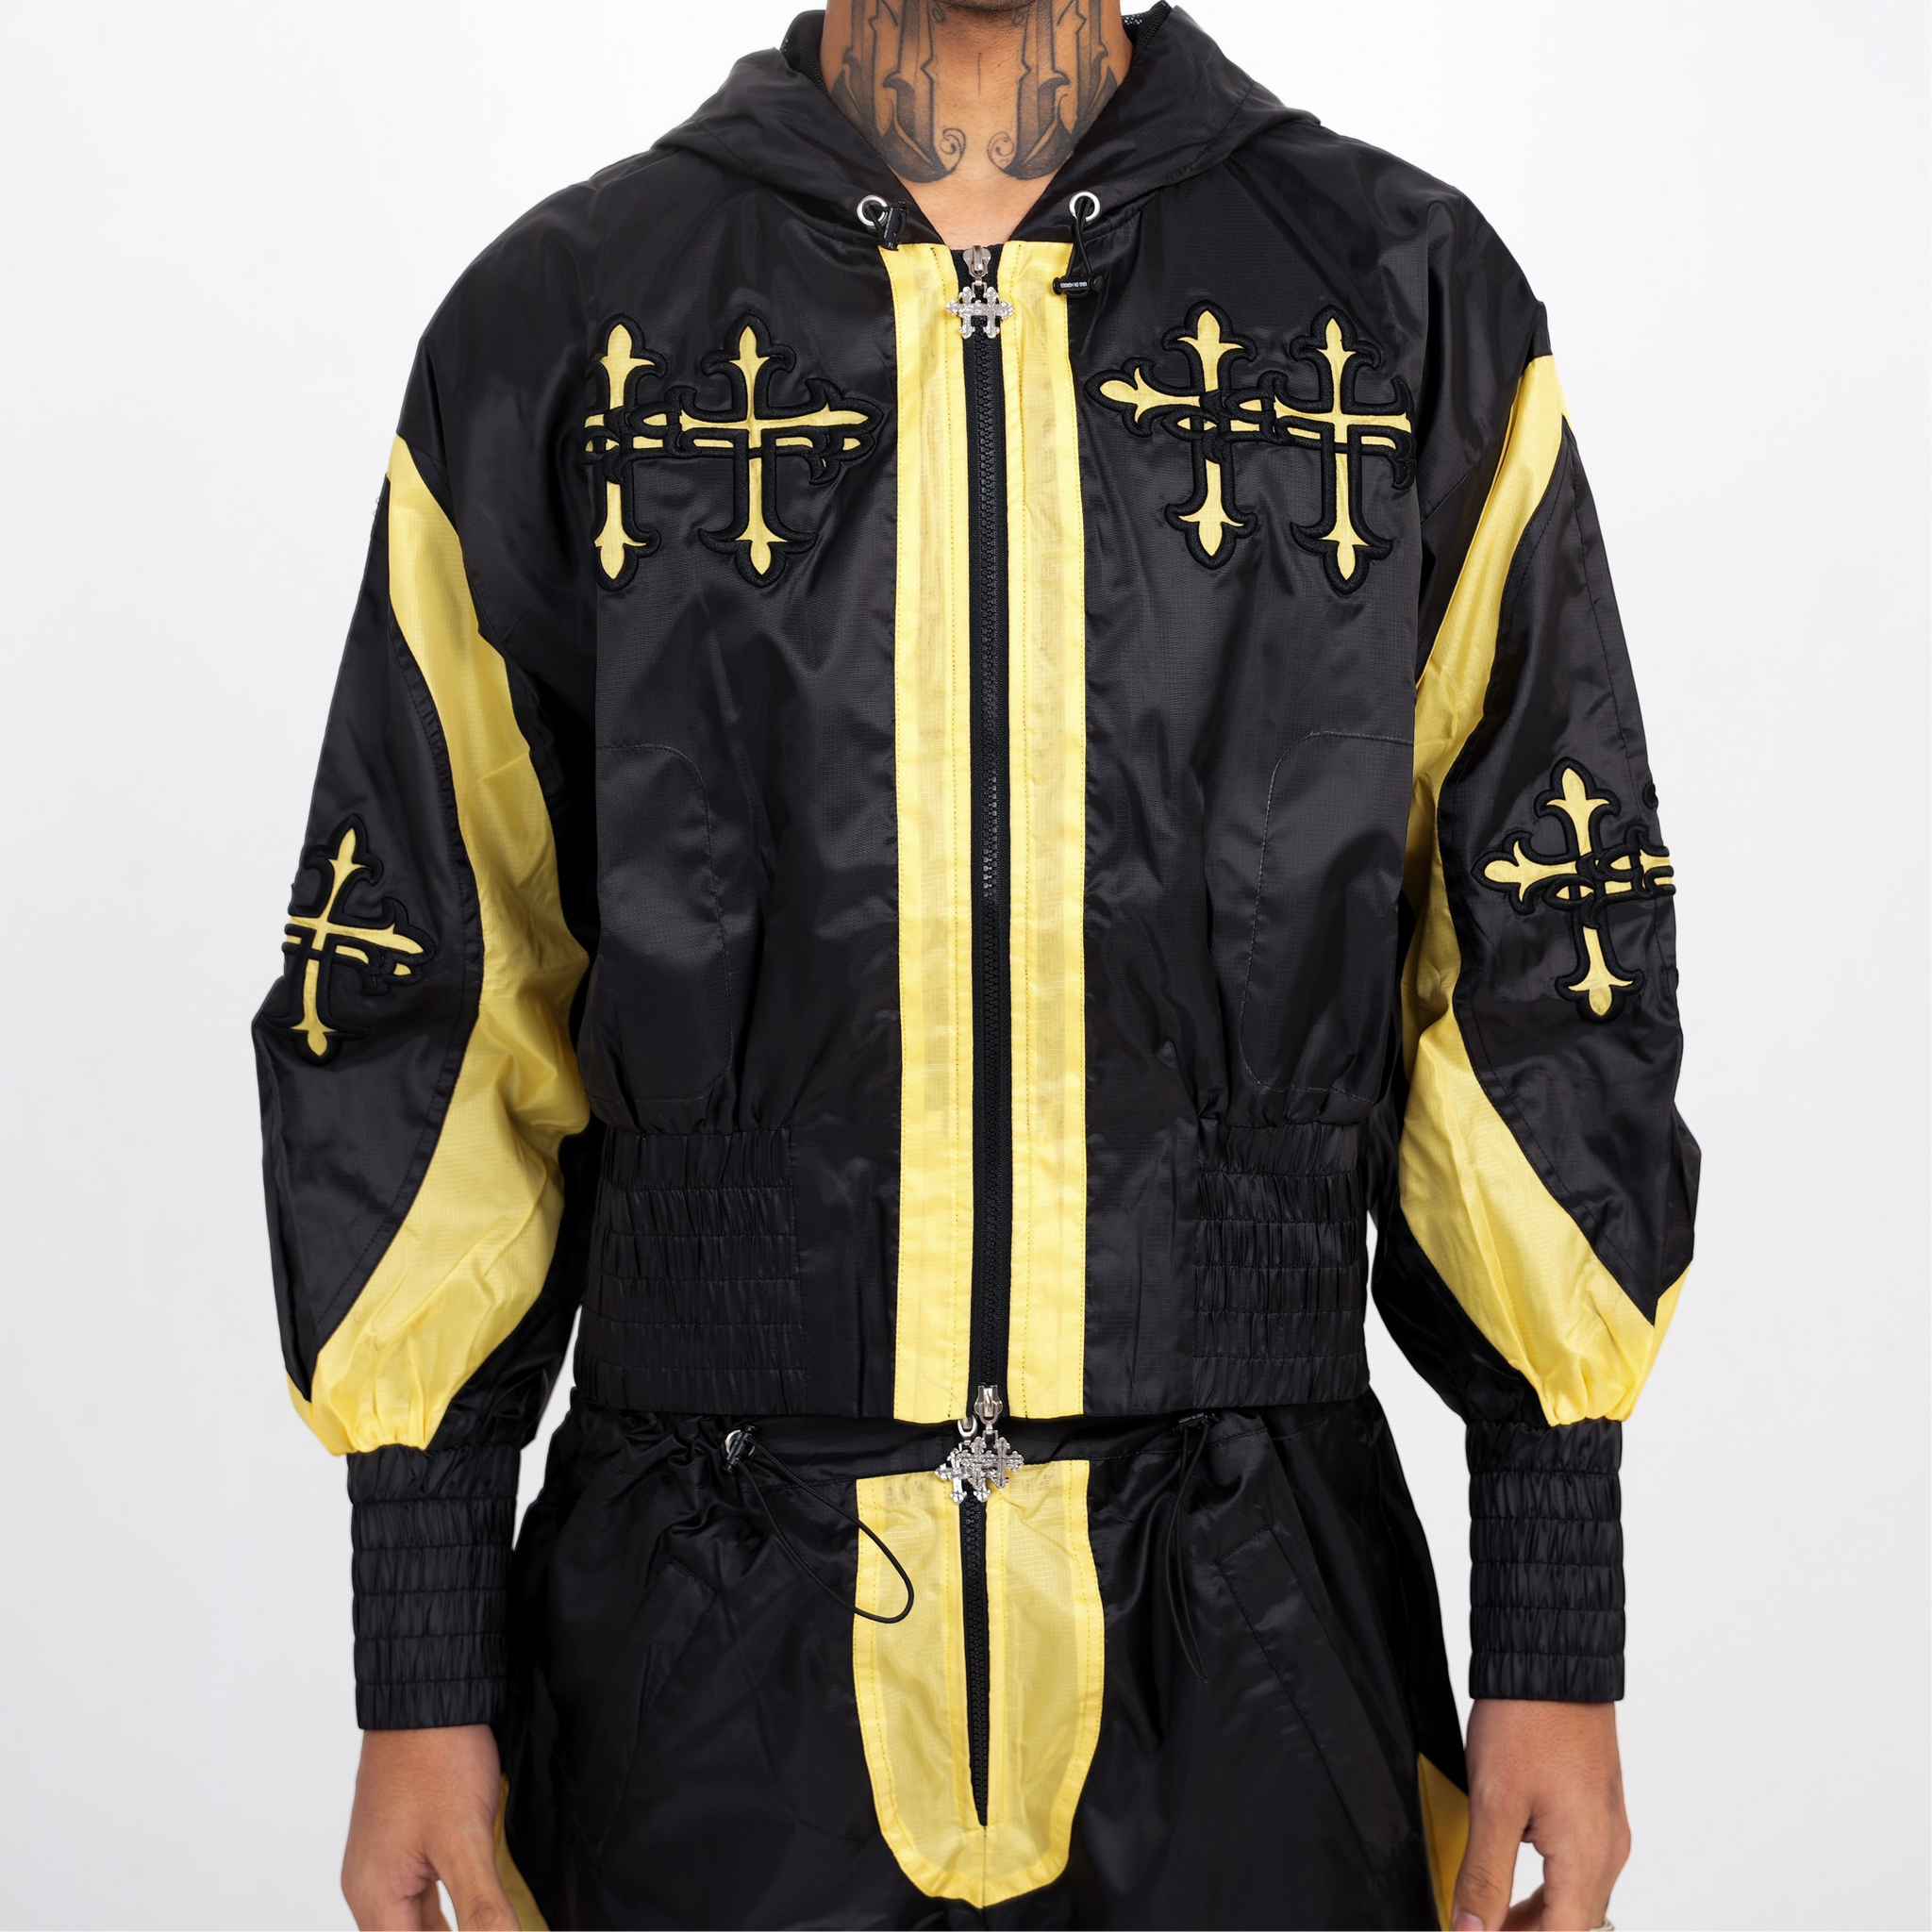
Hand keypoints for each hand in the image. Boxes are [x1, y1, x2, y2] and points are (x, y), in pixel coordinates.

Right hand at [341, 1725, 518, 1931]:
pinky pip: (416, 1898)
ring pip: (412, 1924)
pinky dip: (442, 1916)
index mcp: (375, 1897)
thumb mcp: (465, 1840)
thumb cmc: (436, 1759)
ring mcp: (381, 1863)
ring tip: (485, 1927)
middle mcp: (369, 1886)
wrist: (425, 1695)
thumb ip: (481, 1908)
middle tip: (492, 1928)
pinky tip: (470, 1918)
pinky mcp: (399, 1843)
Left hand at [1451, 1698, 1628, 1931]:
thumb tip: (1472, 1930)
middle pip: (1572, 1925)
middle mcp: (1608, 1850)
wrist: (1551, 1660)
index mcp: (1588, 1858)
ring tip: (1489, 1918)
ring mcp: (1607, 1829)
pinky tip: (1513, 1882)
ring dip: (1536, 1918)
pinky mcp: (1597, 1809)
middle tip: (1477, 1929)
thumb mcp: (1494, 1804)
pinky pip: (1578, 1868)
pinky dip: (1548, 1887)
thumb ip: (1484, 1876)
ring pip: (1576, 1899)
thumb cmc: (1528, 1720)